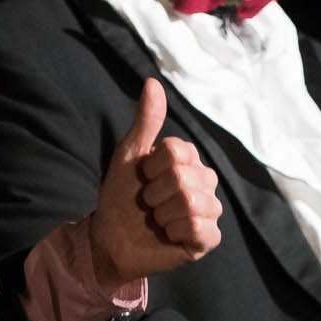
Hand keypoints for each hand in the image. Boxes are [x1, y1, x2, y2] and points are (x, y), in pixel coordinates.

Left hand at [87, 78, 223, 285]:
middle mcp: (205, 181)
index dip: (151, 167)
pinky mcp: (208, 238)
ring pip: (191, 203)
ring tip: (157, 219)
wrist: (111, 238)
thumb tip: (152, 82)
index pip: (177, 152)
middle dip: (155, 193)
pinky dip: (175, 232)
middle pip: (183, 178)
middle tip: (148, 202)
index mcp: (189, 159)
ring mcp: (209, 210)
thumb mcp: (129, 155)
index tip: (143, 177)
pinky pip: (200, 229)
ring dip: (162, 214)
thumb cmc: (122, 195)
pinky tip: (168, 234)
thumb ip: (145, 121)